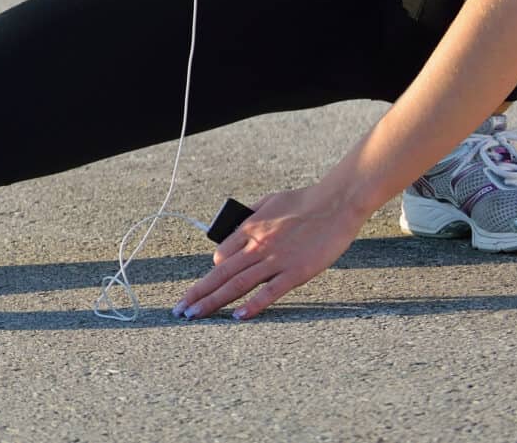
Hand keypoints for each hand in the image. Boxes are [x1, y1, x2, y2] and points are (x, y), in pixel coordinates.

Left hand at [174, 182, 368, 319]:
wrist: (336, 203)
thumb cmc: (304, 201)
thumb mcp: (269, 201)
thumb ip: (251, 215)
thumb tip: (236, 227)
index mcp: (250, 227)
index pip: (220, 254)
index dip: (213, 271)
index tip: (209, 285)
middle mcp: (257, 245)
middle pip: (220, 273)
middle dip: (197, 293)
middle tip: (180, 310)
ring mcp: (275, 259)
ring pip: (237, 284)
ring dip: (213, 302)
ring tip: (195, 315)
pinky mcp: (296, 272)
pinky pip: (269, 292)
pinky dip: (252, 305)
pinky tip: (237, 316)